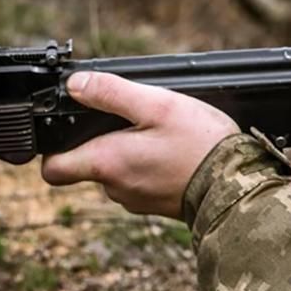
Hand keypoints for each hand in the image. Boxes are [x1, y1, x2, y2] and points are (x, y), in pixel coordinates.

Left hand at [41, 72, 239, 218]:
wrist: (238, 185)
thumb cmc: (200, 144)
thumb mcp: (157, 104)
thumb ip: (111, 92)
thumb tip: (75, 85)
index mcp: (106, 163)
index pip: (52, 169)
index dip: (54, 149)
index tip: (70, 129)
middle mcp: (116, 188)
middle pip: (88, 166)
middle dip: (103, 143)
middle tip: (133, 121)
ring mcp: (137, 200)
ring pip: (117, 174)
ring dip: (130, 154)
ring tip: (161, 135)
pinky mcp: (159, 205)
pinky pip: (142, 182)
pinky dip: (150, 167)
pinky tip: (175, 153)